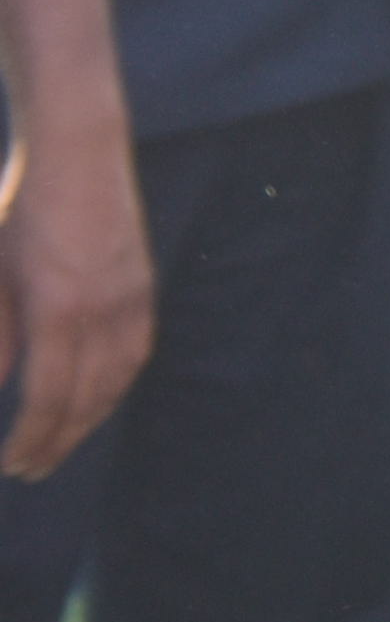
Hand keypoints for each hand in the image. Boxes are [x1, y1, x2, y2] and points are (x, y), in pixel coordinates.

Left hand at [0, 118, 154, 477]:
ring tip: (61, 443)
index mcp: (59, 310)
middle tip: (30, 470)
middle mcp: (104, 312)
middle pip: (87, 399)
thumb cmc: (19, 208)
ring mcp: (131, 299)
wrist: (80, 152)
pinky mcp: (143, 287)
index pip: (49, 398)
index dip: (30, 439)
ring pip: (117, 381)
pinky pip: (135, 354)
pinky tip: (98, 396)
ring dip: (89, 421)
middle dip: (57, 442)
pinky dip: (115, 387)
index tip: (10, 465)